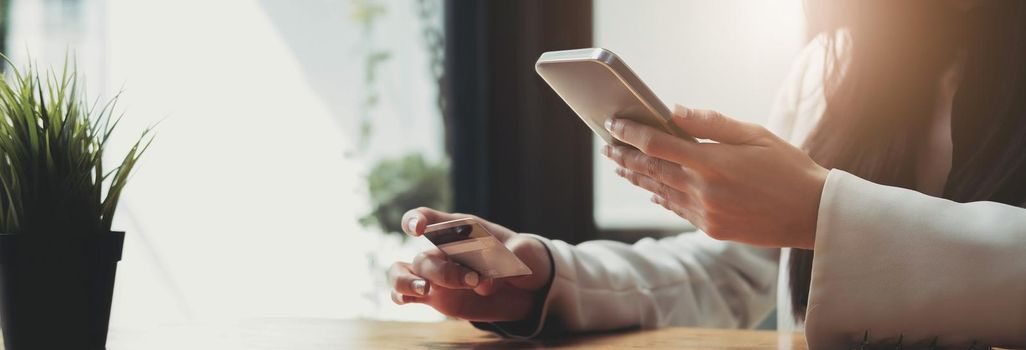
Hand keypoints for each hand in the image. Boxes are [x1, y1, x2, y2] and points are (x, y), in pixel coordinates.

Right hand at [387, 207, 551, 321]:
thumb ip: (515, 255)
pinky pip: (406, 293)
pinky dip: (402, 295)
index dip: (418, 219)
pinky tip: (409, 300)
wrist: (528, 287)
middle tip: (475, 280)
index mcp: (463, 230)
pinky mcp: (436, 295)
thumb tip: (496, 271)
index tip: (418, 229)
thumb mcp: (529, 252)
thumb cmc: (526, 259)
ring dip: (409, 281)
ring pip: (406, 272)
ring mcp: (437, 273)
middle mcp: (444, 250)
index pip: (432, 218)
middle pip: (427, 257)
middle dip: (447, 273)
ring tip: (425, 291)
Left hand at [602, 105, 828, 248]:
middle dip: (625, 156)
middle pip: (651, 170)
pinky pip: (677, 209)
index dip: (630, 133)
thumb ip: (710, 123)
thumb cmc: (787, 166)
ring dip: (638, 178)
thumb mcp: (754, 134)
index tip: (613, 124)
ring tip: (621, 167)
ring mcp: (706, 213)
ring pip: (659, 191)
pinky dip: (661, 196)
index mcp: (712, 162)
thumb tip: (672, 111)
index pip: (657, 143)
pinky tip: (651, 190)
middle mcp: (703, 190)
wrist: (813, 213)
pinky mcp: (712, 228)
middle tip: (607, 147)